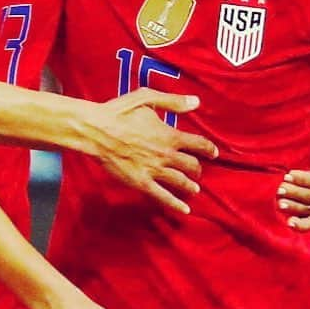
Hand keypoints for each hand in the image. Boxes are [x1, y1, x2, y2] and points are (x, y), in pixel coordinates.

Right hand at [93, 89, 216, 212]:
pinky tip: (185, 210)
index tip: (214, 153)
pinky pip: (162, 196)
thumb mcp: (147, 98)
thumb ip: (173, 102)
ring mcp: (154, 170)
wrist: (95, 130)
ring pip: (181, 182)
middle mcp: (166, 155)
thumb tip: (196, 102)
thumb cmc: (119, 112)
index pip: (198, 144)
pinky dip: (175, 204)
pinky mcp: (141, 182)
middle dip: (197, 169)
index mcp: (169, 135)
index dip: (209, 149)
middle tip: (197, 171)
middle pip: (192, 166)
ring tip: (194, 189)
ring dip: (190, 186)